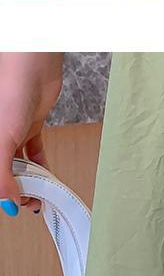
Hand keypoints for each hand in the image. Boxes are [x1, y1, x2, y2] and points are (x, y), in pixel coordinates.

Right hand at [0, 53, 61, 207]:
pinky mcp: (30, 127)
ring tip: (40, 195)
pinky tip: (47, 176)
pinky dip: (41, 165)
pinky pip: (33, 152)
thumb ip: (1, 176)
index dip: (2, 193)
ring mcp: (13, 134)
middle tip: (30, 202)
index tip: (13, 207)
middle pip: (5, 173)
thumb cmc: (9, 95)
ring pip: (20, 165)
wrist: (33, 68)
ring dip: (31, 181)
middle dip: (17, 191)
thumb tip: (7, 203)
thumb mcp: (1, 142)